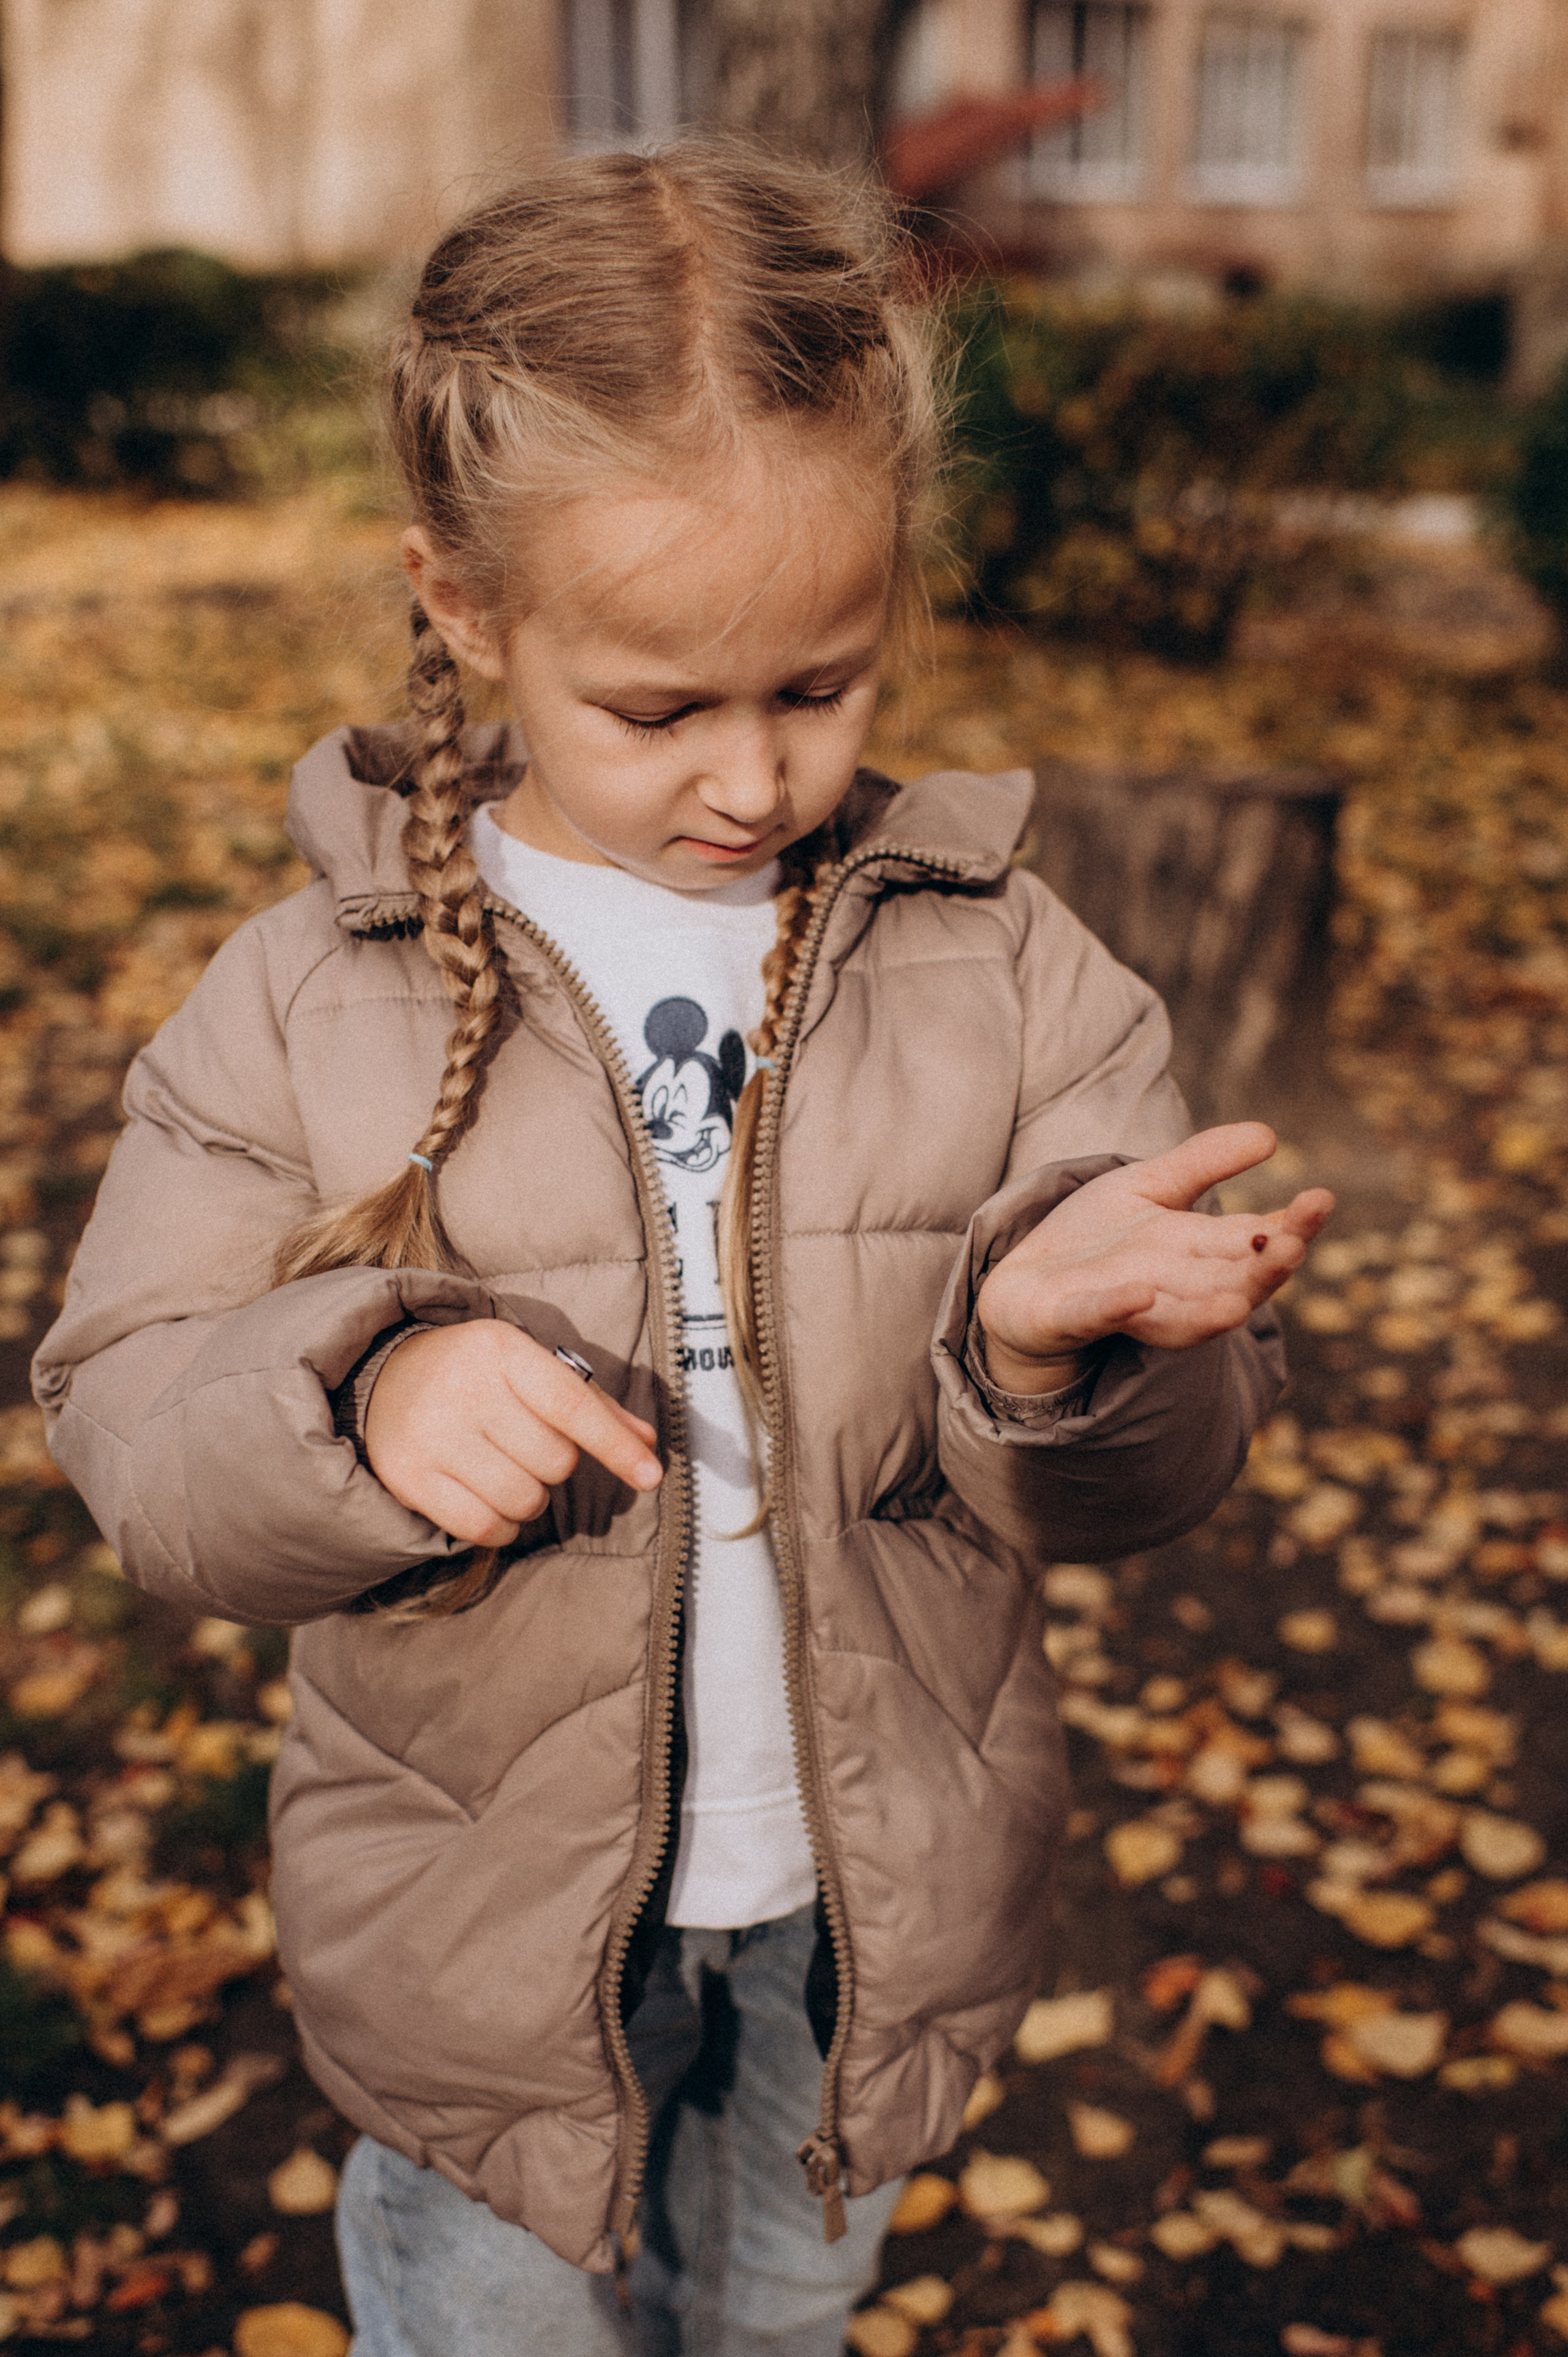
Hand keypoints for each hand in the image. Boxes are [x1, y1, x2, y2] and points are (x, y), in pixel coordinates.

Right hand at [364, 1321, 662, 1545]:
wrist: (381, 1378)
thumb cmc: (476, 1375)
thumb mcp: (529, 1367)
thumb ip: (592, 1405)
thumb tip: (648, 1445)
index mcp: (501, 1351)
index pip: (571, 1405)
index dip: (615, 1445)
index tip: (652, 1477)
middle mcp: (463, 1389)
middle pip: (554, 1461)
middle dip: (556, 1465)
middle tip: (527, 1445)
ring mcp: (432, 1435)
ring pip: (524, 1499)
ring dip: (530, 1498)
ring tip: (506, 1469)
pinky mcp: (409, 1477)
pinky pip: (484, 1528)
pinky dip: (501, 1526)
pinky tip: (489, 1499)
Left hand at [976, 1123, 1333, 1391]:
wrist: (1025, 1284)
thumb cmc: (1098, 1241)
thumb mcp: (1150, 1187)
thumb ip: (1204, 1162)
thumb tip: (1270, 1134)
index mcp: (1199, 1253)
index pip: (1257, 1240)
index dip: (1291, 1225)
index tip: (1321, 1198)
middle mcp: (1176, 1288)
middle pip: (1233, 1283)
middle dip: (1265, 1268)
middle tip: (1295, 1245)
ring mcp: (1129, 1308)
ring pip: (1181, 1319)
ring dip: (1209, 1313)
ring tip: (1237, 1304)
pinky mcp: (1077, 1316)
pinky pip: (1100, 1315)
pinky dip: (1119, 1308)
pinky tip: (1139, 1295)